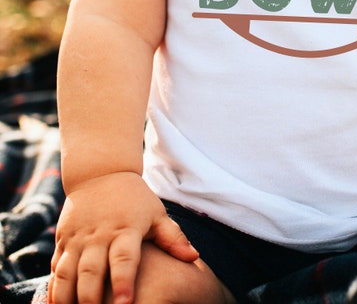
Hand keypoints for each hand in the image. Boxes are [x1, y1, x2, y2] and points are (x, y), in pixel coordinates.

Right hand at [49, 172, 197, 303]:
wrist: (101, 173)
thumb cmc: (135, 199)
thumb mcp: (156, 213)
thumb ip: (173, 237)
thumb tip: (193, 257)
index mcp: (126, 229)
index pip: (124, 259)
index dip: (124, 282)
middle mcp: (99, 235)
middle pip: (91, 271)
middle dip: (91, 299)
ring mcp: (78, 238)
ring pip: (67, 273)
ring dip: (67, 298)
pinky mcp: (62, 240)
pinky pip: (56, 268)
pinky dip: (54, 288)